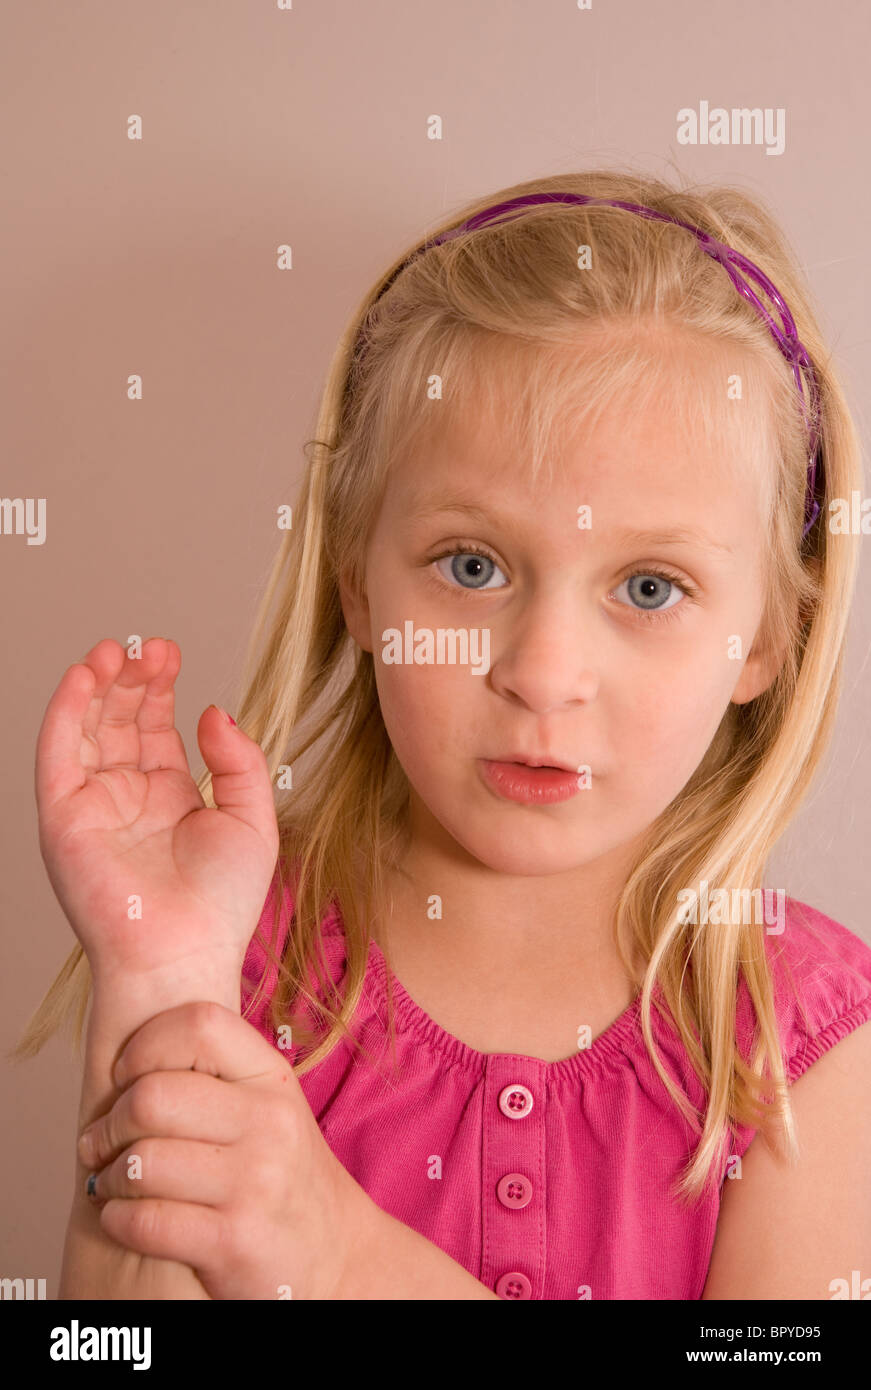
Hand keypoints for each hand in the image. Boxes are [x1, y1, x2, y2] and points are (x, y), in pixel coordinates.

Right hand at [35, 637, 278, 993]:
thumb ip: (237, 761)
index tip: (170, 651)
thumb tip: (211, 709)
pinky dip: (66, 711)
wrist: (185, 954)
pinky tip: (84, 676)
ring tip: (114, 649)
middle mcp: (125, 796)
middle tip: (149, 644)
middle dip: (130, 677)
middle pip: (118, 718)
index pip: (154, 725)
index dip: (159, 685)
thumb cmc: (222, 904)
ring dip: (96, 684)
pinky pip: (57, 753)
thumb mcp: (251, 818)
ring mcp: (92, 805)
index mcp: (168, 795)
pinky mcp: (63, 818)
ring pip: (85, 728)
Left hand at [76, 1002, 377, 1300]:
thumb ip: (213, 1075)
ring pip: (142, 1162)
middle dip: (110, 1123)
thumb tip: (123, 1063)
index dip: (146, 1045)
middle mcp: (269, 1123)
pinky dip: (117, 1219)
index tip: (127, 1076)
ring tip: (110, 1181)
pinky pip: (145, 1222)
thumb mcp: (266, 1105)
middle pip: (152, 1097)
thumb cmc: (281, 1171)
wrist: (335, 1252)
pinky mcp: (233, 1241)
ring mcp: (254, 1183)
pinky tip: (122, 1216)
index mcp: (272, 1078)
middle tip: (100, 1141)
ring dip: (109, 1176)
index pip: (198, 1025)